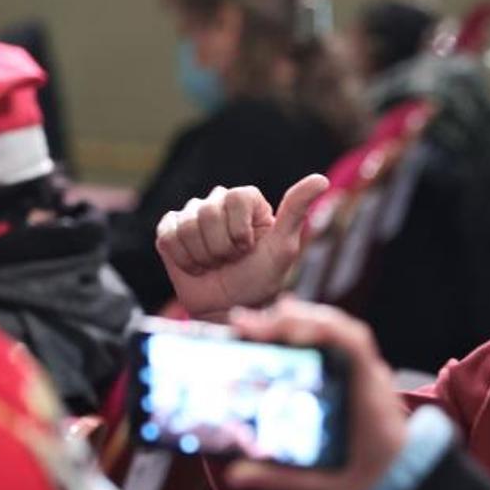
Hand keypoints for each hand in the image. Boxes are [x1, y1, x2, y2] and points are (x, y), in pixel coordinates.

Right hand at [155, 174, 328, 319]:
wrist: (228, 309)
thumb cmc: (260, 279)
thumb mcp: (284, 247)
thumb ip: (297, 210)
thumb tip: (320, 180)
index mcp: (246, 200)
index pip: (236, 198)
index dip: (240, 231)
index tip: (248, 249)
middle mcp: (218, 201)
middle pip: (208, 212)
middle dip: (222, 247)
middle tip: (231, 261)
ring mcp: (191, 215)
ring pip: (188, 226)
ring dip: (204, 256)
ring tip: (214, 265)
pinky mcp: (169, 231)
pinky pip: (168, 237)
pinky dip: (184, 259)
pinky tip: (196, 267)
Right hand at [222, 297, 407, 489]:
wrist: (404, 474)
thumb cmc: (370, 477)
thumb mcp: (327, 484)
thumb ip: (282, 479)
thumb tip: (235, 476)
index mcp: (368, 398)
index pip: (353, 345)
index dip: (320, 327)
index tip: (282, 329)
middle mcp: (370, 376)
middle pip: (339, 328)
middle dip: (293, 319)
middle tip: (248, 325)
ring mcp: (366, 370)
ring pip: (337, 328)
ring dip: (298, 319)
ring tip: (257, 323)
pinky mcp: (357, 372)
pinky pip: (336, 340)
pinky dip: (308, 329)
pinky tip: (281, 330)